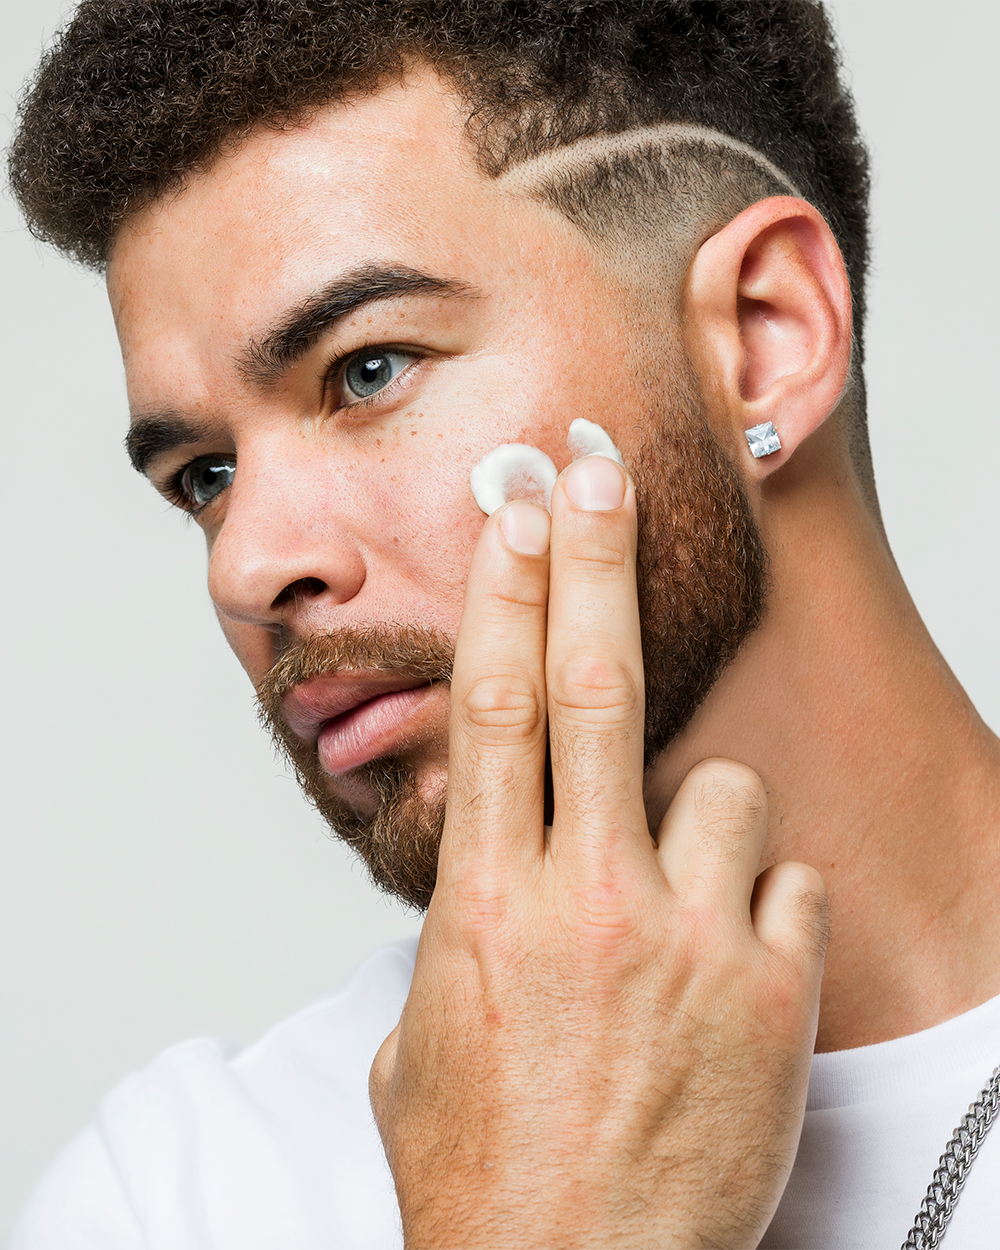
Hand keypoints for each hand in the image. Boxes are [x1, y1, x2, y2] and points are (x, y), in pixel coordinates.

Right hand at [370, 455, 826, 1248]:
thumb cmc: (485, 1169)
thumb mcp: (425, 1036)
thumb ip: (463, 931)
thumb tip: (489, 871)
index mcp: (489, 904)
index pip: (495, 707)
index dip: (507, 592)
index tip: (517, 510)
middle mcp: (590, 900)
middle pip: (592, 684)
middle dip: (592, 559)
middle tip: (595, 468)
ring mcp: (691, 941)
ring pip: (719, 789)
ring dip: (697, 815)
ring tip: (672, 898)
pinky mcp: (773, 993)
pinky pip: (783, 880)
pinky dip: (757, 899)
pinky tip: (729, 967)